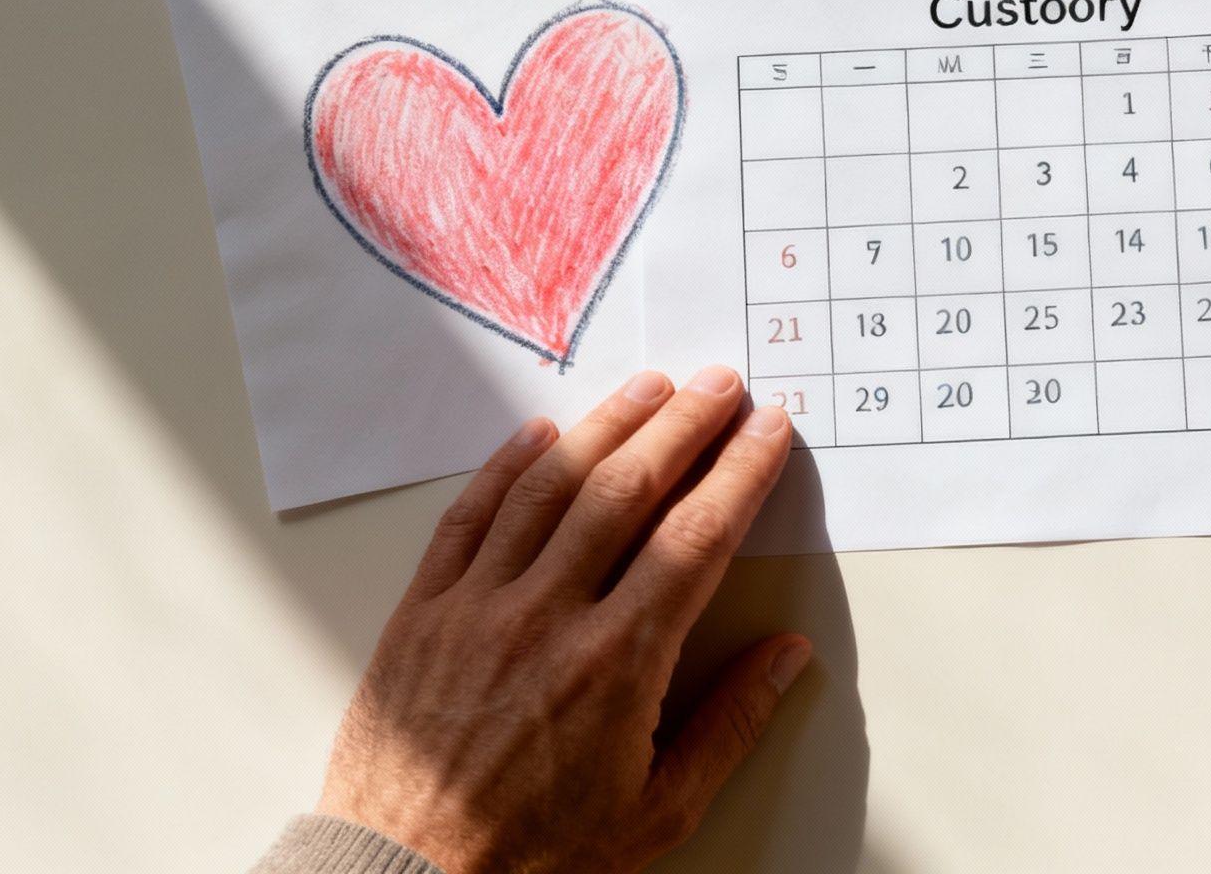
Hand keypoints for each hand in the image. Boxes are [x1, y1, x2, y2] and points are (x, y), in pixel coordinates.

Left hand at [316, 366, 811, 872]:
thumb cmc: (536, 858)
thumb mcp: (659, 813)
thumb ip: (730, 726)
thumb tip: (788, 656)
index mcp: (618, 664)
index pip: (696, 538)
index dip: (739, 473)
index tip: (768, 430)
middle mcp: (548, 618)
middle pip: (628, 490)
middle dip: (684, 426)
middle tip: (720, 383)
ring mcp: (477, 607)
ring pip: (550, 488)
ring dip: (607, 426)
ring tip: (649, 386)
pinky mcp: (422, 612)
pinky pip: (468, 518)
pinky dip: (505, 467)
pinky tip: (540, 433)